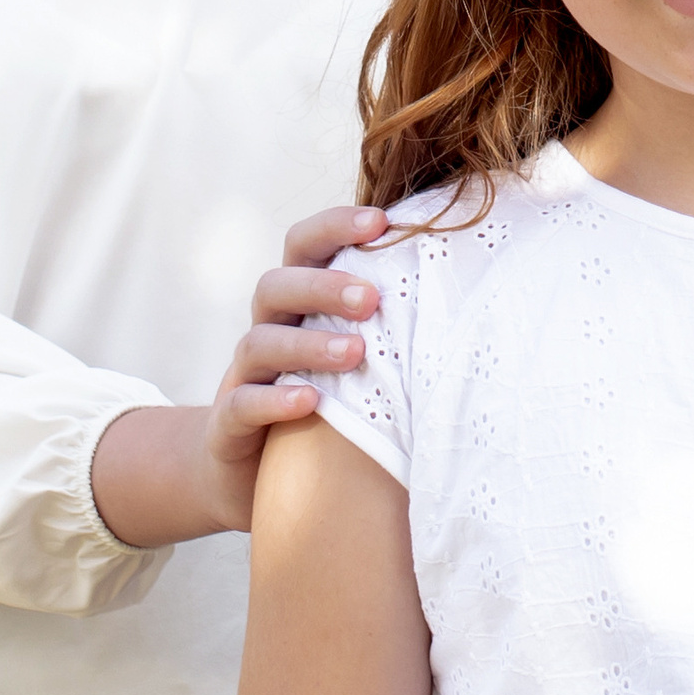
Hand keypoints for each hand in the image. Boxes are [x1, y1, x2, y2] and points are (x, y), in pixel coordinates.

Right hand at [90, 205, 389, 548]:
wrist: (251, 472)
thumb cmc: (328, 399)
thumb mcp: (357, 354)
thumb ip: (391, 320)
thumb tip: (465, 287)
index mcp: (298, 302)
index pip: (304, 246)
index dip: (335, 227)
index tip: (382, 221)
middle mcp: (268, 328)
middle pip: (277, 286)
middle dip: (325, 287)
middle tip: (372, 298)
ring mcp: (244, 376)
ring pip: (260, 342)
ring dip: (308, 344)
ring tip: (356, 353)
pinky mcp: (228, 426)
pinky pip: (242, 404)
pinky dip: (273, 399)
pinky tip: (310, 402)